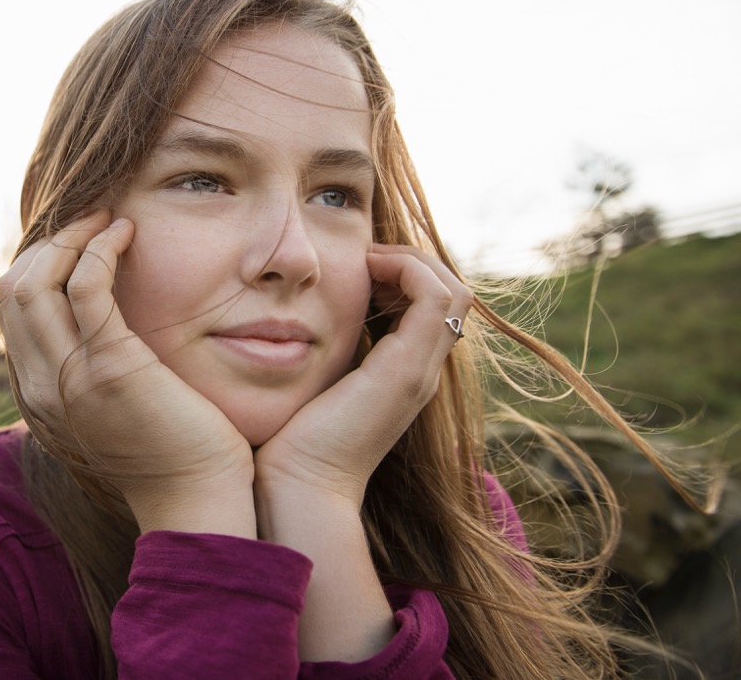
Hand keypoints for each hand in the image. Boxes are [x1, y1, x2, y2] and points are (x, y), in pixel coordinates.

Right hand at [0, 211, 254, 534]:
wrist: (196, 500)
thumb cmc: (172, 450)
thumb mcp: (115, 407)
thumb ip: (95, 369)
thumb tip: (100, 325)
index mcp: (38, 392)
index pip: (12, 306)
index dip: (40, 261)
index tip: (79, 237)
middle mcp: (40, 383)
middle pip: (14, 287)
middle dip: (51, 241)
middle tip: (93, 216)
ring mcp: (69, 376)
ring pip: (37, 280)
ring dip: (71, 236)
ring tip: (109, 217)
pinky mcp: (109, 366)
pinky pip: (85, 287)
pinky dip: (99, 249)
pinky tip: (127, 234)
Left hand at [254, 244, 472, 507]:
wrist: (298, 487)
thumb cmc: (290, 441)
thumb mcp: (313, 384)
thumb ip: (322, 353)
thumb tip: (298, 320)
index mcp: (404, 374)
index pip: (433, 306)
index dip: (405, 273)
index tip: (358, 264)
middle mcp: (422, 371)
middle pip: (452, 292)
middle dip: (413, 260)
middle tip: (365, 255)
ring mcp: (419, 371)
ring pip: (453, 289)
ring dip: (412, 260)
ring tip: (367, 258)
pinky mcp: (406, 370)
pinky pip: (434, 297)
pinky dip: (407, 269)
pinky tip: (364, 268)